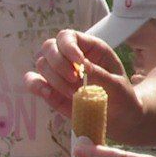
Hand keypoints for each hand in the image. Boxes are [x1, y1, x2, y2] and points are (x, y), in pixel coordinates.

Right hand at [24, 30, 143, 137]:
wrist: (120, 120)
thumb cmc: (122, 97)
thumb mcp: (118, 86)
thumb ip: (101, 76)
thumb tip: (83, 67)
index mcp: (89, 48)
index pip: (68, 36)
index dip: (69, 46)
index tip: (79, 63)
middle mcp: (70, 57)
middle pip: (49, 47)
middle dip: (59, 63)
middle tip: (75, 80)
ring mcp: (58, 73)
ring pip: (42, 64)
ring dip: (55, 79)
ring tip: (73, 94)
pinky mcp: (50, 90)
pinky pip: (33, 81)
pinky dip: (35, 85)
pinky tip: (48, 93)